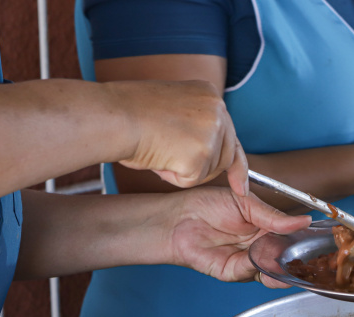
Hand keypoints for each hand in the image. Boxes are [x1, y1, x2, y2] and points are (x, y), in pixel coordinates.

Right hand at [109, 80, 248, 194]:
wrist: (112, 116)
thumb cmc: (128, 112)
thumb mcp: (171, 108)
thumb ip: (192, 124)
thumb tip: (203, 153)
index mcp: (209, 94)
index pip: (230, 133)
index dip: (235, 163)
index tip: (241, 185)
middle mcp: (218, 110)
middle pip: (225, 156)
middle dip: (205, 169)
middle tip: (175, 162)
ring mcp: (212, 132)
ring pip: (208, 171)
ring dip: (183, 170)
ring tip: (158, 149)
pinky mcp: (202, 155)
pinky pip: (191, 181)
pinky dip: (173, 177)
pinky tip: (157, 158)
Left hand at [167, 187, 309, 284]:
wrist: (178, 218)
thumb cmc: (207, 204)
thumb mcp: (247, 203)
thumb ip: (275, 216)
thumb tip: (304, 221)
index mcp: (267, 228)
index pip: (293, 238)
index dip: (306, 242)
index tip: (321, 241)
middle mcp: (260, 247)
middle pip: (287, 258)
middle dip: (299, 258)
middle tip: (312, 253)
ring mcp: (248, 262)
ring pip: (273, 270)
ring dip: (281, 265)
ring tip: (287, 254)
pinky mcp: (234, 272)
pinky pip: (253, 272)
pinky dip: (258, 264)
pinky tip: (259, 252)